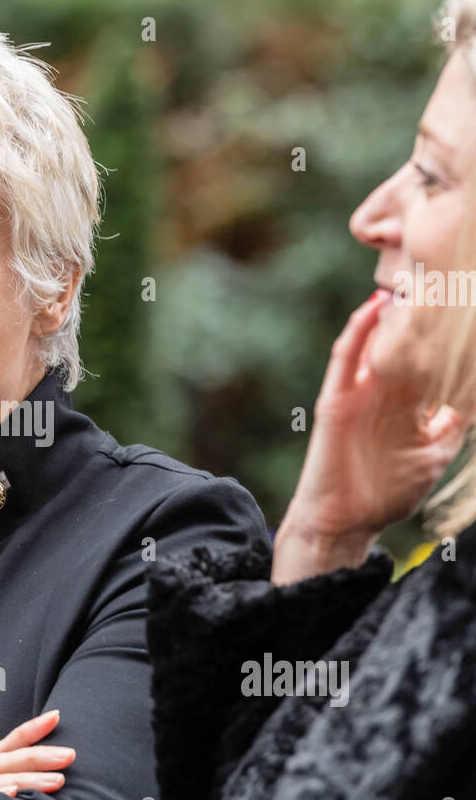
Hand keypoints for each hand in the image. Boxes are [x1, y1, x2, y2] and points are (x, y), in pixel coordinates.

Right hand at [0, 708, 75, 796]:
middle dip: (39, 756)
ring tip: (58, 781)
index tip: (56, 716)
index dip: (33, 728)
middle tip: (70, 755)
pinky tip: (14, 794)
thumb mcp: (37, 792)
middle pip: (5, 759)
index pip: (14, 742)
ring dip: (28, 779)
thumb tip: (72, 756)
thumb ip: (48, 777)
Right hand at [274, 291, 468, 582]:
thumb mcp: (433, 454)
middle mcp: (385, 390)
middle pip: (406, 341)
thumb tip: (474, 395)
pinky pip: (345, 357)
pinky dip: (358, 330)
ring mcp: (359, 391)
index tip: (468, 307)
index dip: (447, 335)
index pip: (430, 358)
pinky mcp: (337, 397)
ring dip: (393, 310)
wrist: (345, 522)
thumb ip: (452, 423)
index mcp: (409, 402)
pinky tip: (374, 305)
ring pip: (377, 340)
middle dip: (424, 312)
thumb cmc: (387, 494)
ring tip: (415, 278)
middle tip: (447, 278)